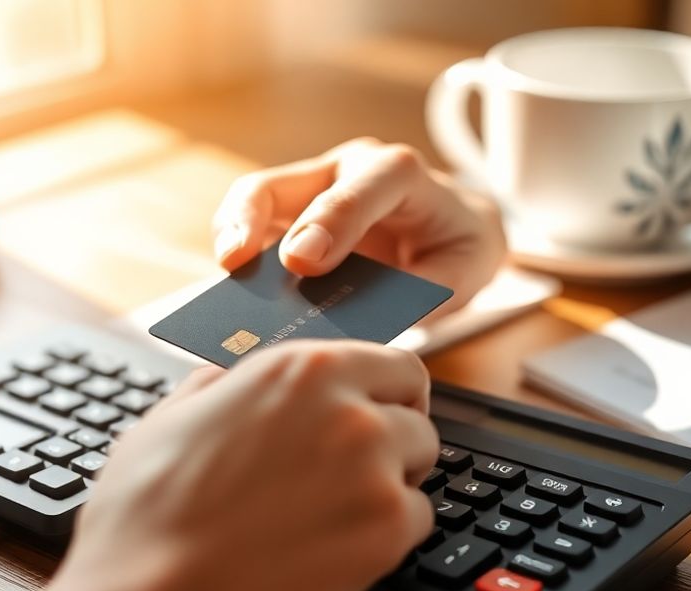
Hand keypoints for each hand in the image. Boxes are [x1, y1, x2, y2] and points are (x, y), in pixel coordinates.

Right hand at [42, 341, 438, 590]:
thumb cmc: (146, 522)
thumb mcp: (165, 422)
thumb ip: (214, 389)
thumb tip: (224, 382)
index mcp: (297, 371)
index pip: (392, 363)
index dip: (386, 392)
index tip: (380, 411)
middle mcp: (347, 409)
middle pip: (416, 413)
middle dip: (393, 439)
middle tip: (353, 473)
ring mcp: (374, 471)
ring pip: (420, 467)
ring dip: (390, 487)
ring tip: (331, 517)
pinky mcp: (387, 533)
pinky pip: (417, 522)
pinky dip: (386, 538)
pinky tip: (331, 551)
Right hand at [212, 137, 506, 311]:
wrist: (454, 225)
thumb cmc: (457, 244)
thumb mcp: (465, 270)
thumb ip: (423, 291)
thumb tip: (366, 317)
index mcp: (399, 175)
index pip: (362, 186)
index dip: (330, 219)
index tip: (302, 262)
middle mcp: (346, 172)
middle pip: (283, 182)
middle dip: (251, 218)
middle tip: (236, 263)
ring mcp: (312, 191)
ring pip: (255, 199)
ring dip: (231, 235)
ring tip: (225, 278)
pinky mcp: (290, 218)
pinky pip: (252, 229)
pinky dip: (239, 259)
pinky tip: (232, 293)